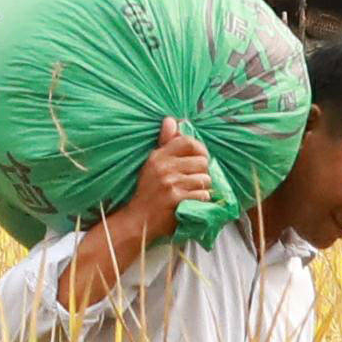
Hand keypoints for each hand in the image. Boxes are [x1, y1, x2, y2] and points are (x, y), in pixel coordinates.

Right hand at [110, 122, 219, 241]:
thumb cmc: (148, 193)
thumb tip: (170, 120)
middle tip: (195, 181)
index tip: (201, 158)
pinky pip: (202, 195)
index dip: (201, 149)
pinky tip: (191, 203)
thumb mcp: (152, 165)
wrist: (137, 221)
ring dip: (203, 188)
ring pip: (204, 179)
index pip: (188, 142)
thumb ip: (165, 143)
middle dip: (203, 172)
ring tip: (192, 193)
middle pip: (202, 161)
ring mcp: (170, 183)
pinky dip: (201, 200)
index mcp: (158, 156)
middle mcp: (164, 167)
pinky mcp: (176, 199)